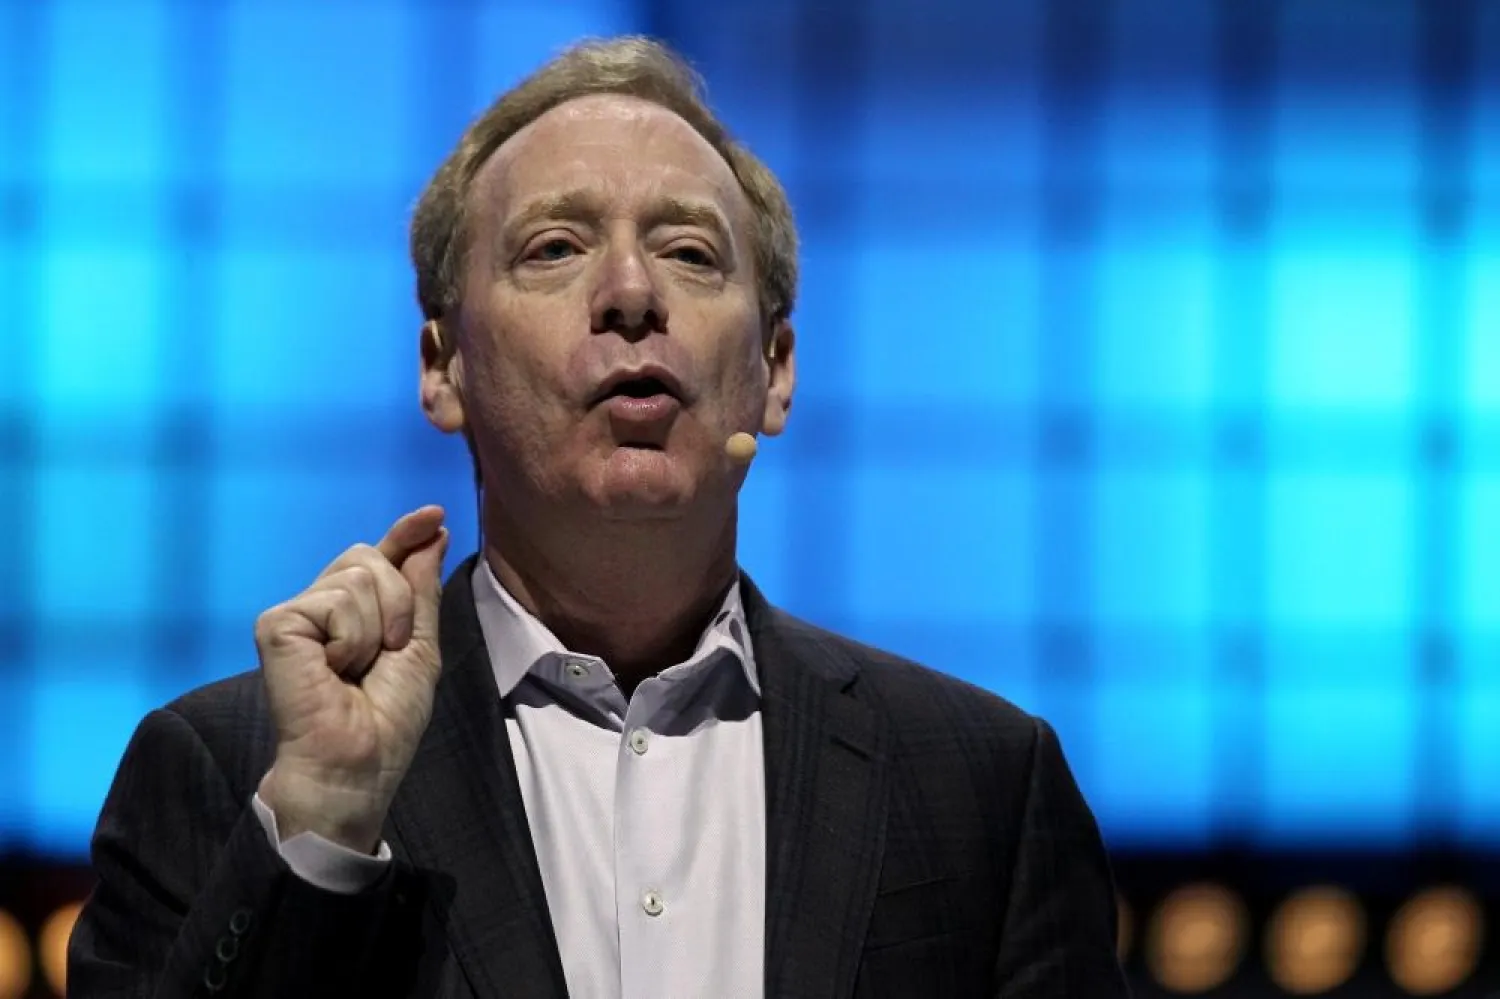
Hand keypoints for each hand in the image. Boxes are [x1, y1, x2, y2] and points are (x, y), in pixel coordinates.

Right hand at [255, 506, 449, 853]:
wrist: (356, 763)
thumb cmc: (386, 720)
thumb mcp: (419, 646)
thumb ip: (420, 589)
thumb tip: (432, 532)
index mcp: (357, 612)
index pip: (382, 558)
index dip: (405, 534)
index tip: (434, 514)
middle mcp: (323, 605)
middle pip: (370, 557)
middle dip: (398, 604)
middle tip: (386, 653)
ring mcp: (297, 613)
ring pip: (360, 576)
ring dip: (378, 628)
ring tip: (356, 670)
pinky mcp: (277, 623)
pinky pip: (337, 600)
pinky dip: (352, 638)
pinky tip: (334, 669)